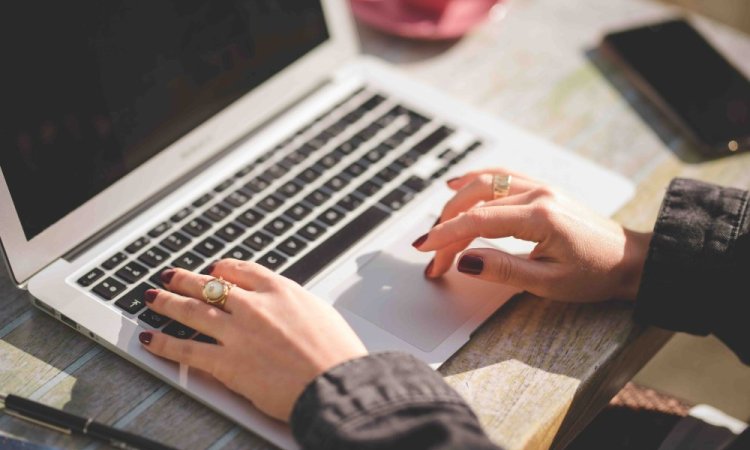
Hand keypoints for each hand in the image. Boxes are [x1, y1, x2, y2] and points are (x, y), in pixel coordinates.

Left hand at [138, 260, 367, 420]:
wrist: (334, 383)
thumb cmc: (336, 353)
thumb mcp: (321, 313)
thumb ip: (296, 306)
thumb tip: (287, 307)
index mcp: (280, 291)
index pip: (242, 271)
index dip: (222, 269)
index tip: (214, 269)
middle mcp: (254, 306)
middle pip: (210, 286)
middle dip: (185, 279)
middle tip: (171, 275)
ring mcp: (237, 333)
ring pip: (191, 311)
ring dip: (167, 302)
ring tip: (153, 297)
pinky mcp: (227, 363)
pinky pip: (186, 350)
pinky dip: (164, 343)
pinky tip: (150, 338)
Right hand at [414, 169, 651, 301]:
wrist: (630, 261)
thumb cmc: (595, 274)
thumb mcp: (549, 282)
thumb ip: (504, 270)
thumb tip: (465, 261)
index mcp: (540, 216)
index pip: (478, 221)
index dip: (446, 235)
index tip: (424, 250)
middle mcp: (538, 194)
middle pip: (475, 203)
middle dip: (447, 228)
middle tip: (432, 256)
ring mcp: (540, 188)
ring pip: (484, 184)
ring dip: (455, 203)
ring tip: (436, 224)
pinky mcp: (542, 190)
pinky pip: (501, 177)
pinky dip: (475, 180)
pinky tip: (458, 185)